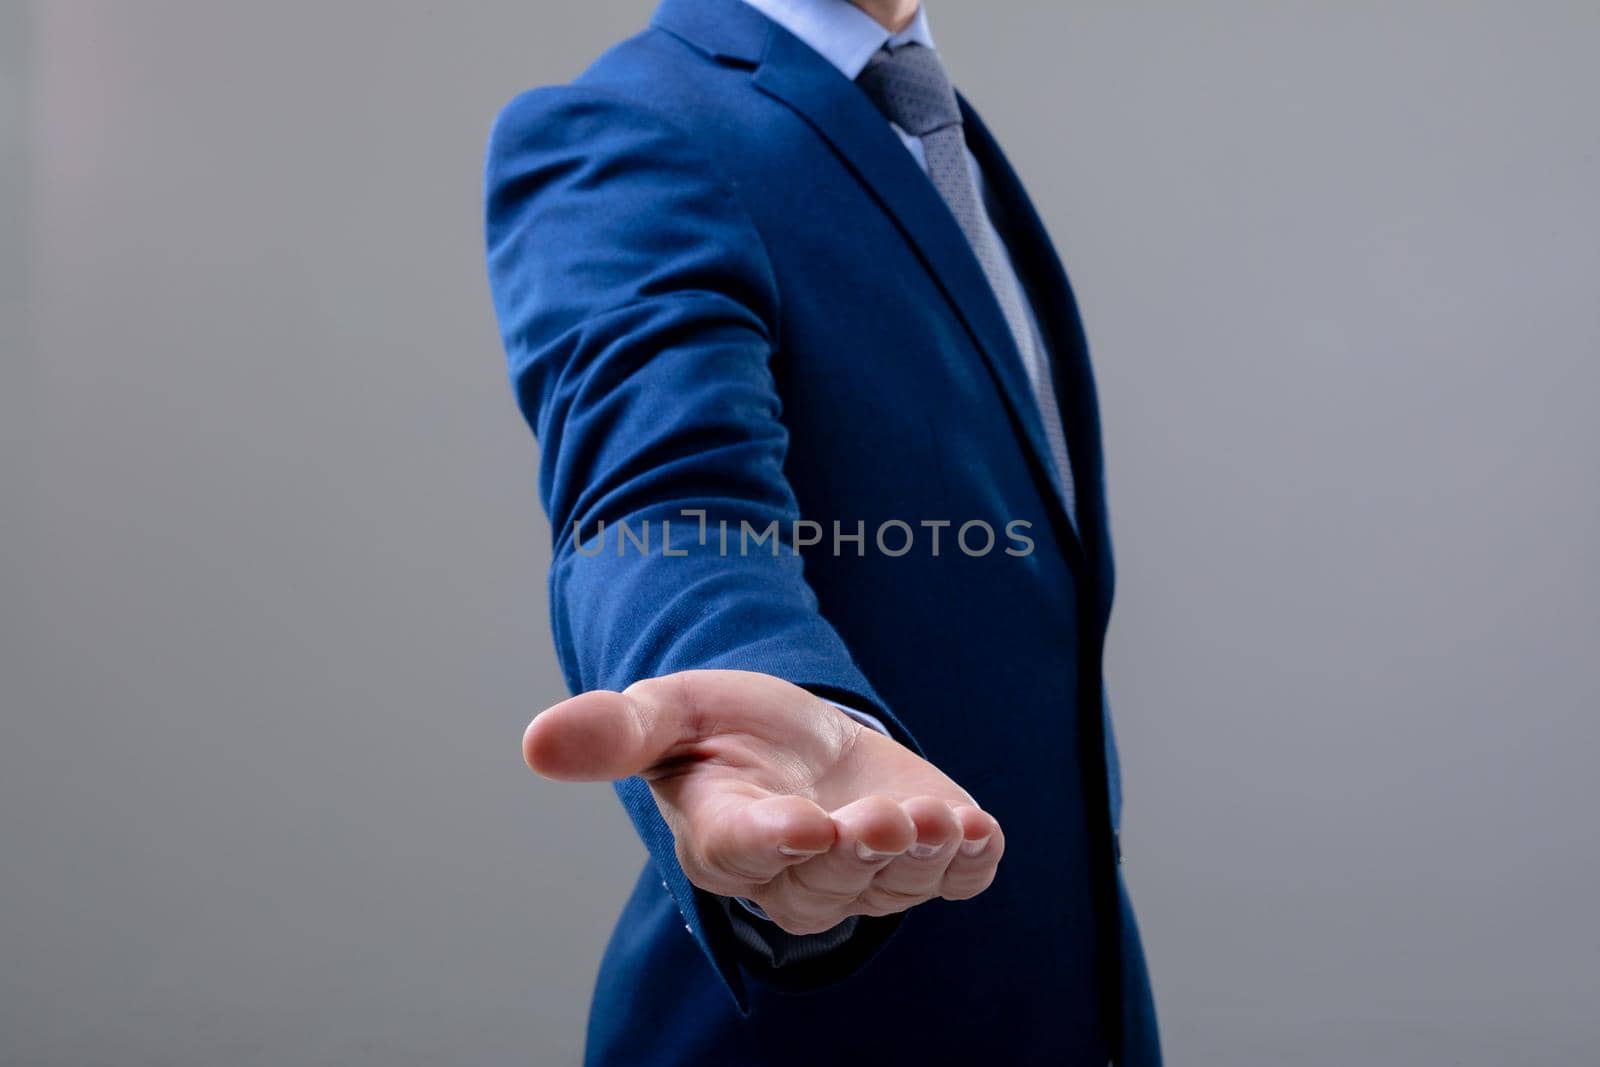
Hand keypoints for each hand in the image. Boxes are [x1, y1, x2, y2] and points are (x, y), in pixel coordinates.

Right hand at [523, 669, 1003, 934]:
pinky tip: (981, 835)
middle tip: (886, 817)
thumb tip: (535, 742)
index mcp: (723, 835)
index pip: (744, 850)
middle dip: (860, 849)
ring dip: (923, 857)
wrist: (800, 739)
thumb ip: (615, 730)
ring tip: (943, 820)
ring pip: (892, 885)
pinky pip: (948, 883)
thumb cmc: (725, 727)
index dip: (774, 841)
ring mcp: (860, 874)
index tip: (802, 823)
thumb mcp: (670, 709)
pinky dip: (968, 865)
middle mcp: (791, 872)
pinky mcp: (920, 861)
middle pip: (827, 877)